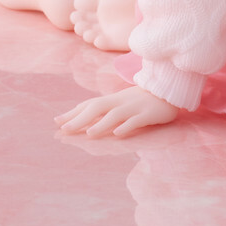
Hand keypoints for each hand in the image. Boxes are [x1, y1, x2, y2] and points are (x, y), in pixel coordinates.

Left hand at [54, 86, 180, 137]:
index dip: (73, 113)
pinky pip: (137, 119)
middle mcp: (120, 102)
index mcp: (113, 100)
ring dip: (101, 124)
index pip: (89, 105)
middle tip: (64, 131)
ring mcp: (134, 107)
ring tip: (89, 134)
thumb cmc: (141, 100)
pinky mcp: (149, 113)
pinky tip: (118, 134)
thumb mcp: (121, 103)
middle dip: (80, 119)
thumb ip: (104, 110)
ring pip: (115, 114)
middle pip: (97, 108)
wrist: (169, 90)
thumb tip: (82, 121)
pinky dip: (127, 125)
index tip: (56, 122)